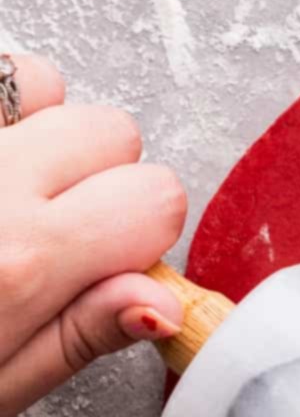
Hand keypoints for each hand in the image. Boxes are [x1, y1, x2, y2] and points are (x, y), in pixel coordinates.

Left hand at [0, 53, 185, 416]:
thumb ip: (81, 335)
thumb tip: (166, 304)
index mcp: (23, 262)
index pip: (157, 199)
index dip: (142, 236)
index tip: (105, 265)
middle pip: (113, 130)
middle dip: (99, 177)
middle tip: (47, 231)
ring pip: (44, 81)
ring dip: (38, 126)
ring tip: (3, 186)